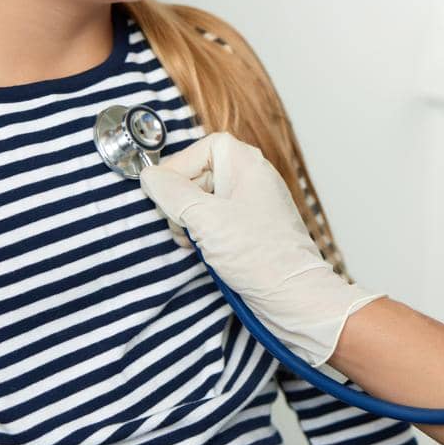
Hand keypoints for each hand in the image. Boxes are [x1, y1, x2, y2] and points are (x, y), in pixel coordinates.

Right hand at [139, 132, 385, 366]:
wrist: (294, 297)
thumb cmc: (260, 255)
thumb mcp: (205, 219)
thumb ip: (172, 193)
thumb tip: (150, 176)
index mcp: (248, 165)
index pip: (204, 147)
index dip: (180, 166)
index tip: (165, 192)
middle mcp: (252, 180)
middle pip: (201, 173)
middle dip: (182, 199)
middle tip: (179, 223)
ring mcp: (251, 206)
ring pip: (204, 200)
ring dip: (189, 220)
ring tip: (193, 241)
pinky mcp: (249, 231)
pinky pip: (215, 221)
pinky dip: (202, 234)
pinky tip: (201, 251)